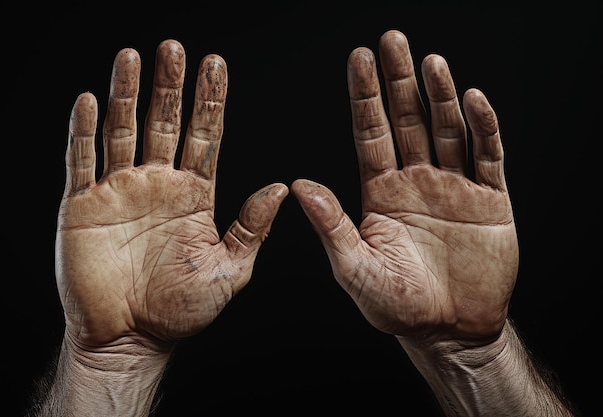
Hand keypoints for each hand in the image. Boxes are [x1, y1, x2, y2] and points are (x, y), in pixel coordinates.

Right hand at [57, 39, 287, 352]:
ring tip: (132, 57)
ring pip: (122, 130)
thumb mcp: (229, 269)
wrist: (131, 338)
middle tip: (175, 48)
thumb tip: (282, 188)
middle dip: (170, 85)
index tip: (216, 65)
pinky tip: (89, 101)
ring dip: (126, 94)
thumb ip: (252, 227)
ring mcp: (120, 191)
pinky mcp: (84, 205)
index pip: (204, 136)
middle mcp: (158, 184)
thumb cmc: (181, 310)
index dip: (210, 101)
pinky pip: (81, 160)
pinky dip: (83, 131)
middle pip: (164, 122)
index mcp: (194, 195)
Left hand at [291, 30, 517, 344]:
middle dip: (400, 81)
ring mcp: (455, 187)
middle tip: (392, 40)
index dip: (366, 97)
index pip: (371, 133)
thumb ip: (331, 226)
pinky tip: (473, 100)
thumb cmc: (397, 306)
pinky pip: (488, 157)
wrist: (449, 330)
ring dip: (441, 96)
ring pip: (447, 130)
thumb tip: (297, 185)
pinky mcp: (491, 201)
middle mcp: (417, 181)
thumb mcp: (356, 269)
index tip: (358, 59)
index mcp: (382, 192)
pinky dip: (484, 128)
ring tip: (431, 62)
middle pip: (408, 121)